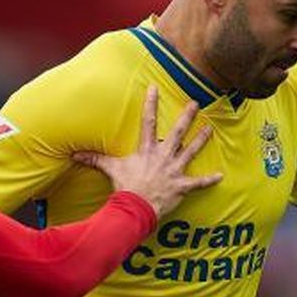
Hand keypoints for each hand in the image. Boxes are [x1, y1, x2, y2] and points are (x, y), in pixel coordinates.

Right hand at [74, 85, 222, 218]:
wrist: (134, 208)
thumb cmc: (123, 188)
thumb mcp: (110, 169)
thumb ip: (95, 159)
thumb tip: (75, 153)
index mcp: (146, 150)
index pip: (148, 121)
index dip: (151, 103)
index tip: (155, 87)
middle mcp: (162, 156)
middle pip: (177, 132)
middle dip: (187, 116)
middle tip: (196, 103)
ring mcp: (173, 171)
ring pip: (191, 151)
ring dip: (202, 139)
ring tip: (211, 128)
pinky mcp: (180, 187)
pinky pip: (198, 183)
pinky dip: (209, 181)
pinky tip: (221, 176)